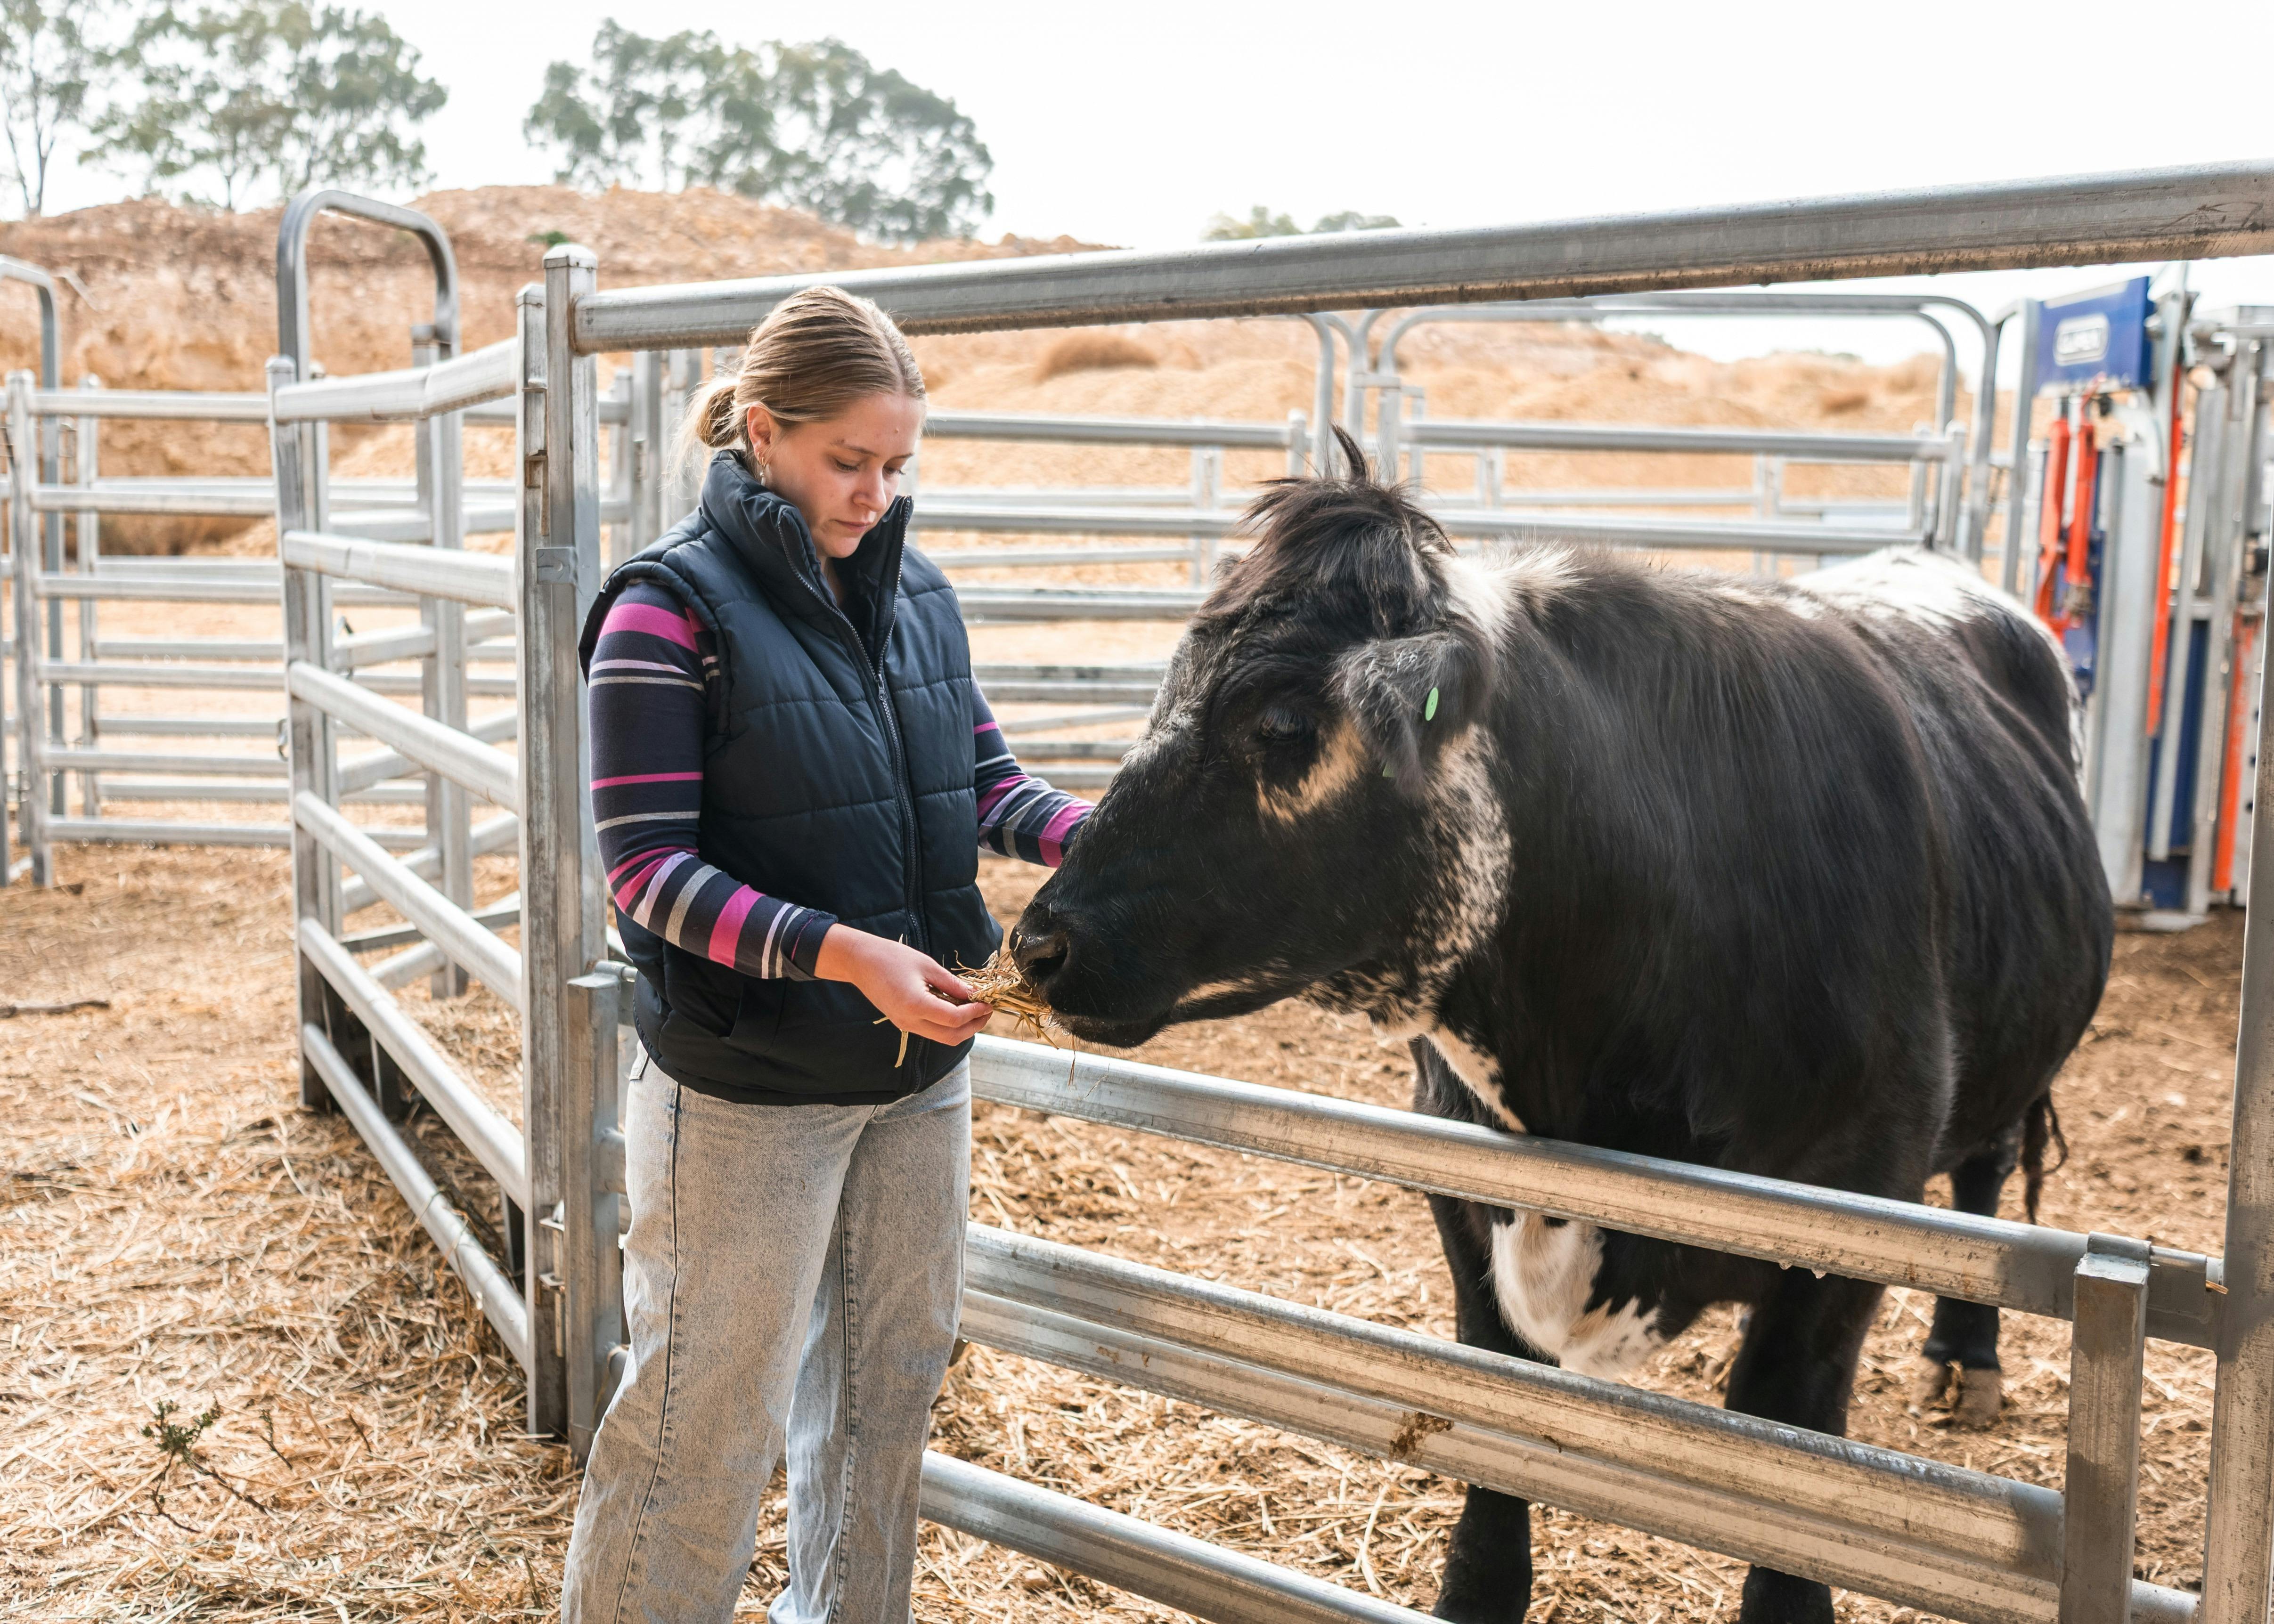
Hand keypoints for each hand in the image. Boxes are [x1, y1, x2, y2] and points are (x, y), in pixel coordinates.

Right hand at [814, 926, 992, 1045]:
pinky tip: (956, 1008)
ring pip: (942, 1038)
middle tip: (987, 1010)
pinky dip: (948, 1024)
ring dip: (963, 1028)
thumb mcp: (927, 966)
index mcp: (915, 1005)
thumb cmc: (892, 957)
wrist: (860, 962)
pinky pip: (931, 1031)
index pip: (954, 1020)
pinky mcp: (903, 1023)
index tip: (988, 1002)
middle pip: (951, 1037)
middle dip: (974, 1026)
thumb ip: (953, 984)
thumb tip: (975, 996)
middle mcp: (910, 1021)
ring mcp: (905, 1025)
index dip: (975, 1013)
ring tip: (975, 1009)